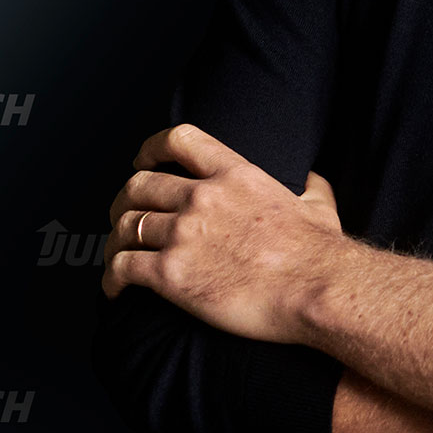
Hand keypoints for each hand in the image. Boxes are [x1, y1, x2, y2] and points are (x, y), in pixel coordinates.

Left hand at [101, 123, 349, 344]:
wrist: (318, 291)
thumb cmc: (321, 255)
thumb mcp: (319, 205)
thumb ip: (309, 186)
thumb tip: (313, 181)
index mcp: (234, 174)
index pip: (178, 141)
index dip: (150, 149)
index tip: (141, 162)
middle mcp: (202, 197)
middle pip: (139, 186)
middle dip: (123, 202)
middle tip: (122, 218)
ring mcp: (183, 234)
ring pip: (126, 227)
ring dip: (115, 242)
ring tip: (116, 257)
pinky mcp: (172, 274)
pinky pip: (123, 268)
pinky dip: (111, 279)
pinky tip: (113, 291)